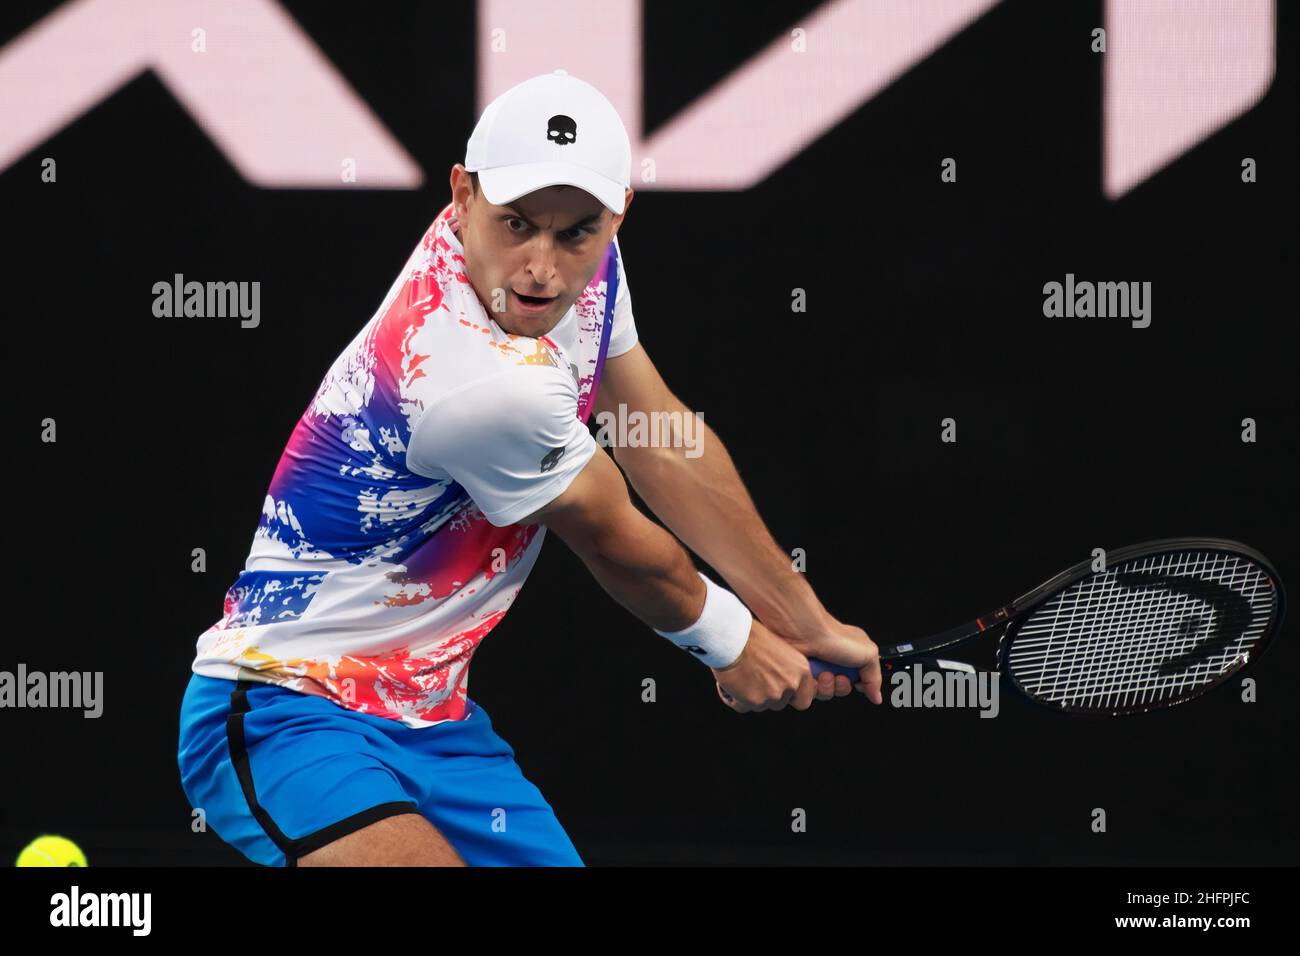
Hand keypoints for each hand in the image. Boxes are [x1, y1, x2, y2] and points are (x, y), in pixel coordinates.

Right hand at [710, 618, 826, 712]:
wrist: (733, 637)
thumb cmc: (752, 637)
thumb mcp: (779, 650)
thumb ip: (785, 671)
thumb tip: (782, 686)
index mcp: (801, 670)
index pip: (803, 700)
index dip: (790, 698)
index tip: (779, 692)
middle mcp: (791, 684)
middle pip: (780, 703)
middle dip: (766, 696)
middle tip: (753, 681)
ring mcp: (773, 695)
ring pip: (760, 706)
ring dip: (749, 696)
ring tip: (737, 677)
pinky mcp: (754, 701)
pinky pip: (741, 706)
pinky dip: (732, 698)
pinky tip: (725, 685)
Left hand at [763, 608, 882, 704]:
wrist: (806, 634)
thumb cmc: (834, 636)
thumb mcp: (868, 654)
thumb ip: (875, 677)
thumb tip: (876, 696)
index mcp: (853, 656)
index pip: (859, 681)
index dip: (859, 685)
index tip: (858, 683)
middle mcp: (835, 663)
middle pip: (841, 690)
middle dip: (841, 686)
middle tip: (839, 676)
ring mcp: (818, 669)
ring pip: (825, 694)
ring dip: (827, 687)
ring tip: (825, 673)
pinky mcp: (803, 675)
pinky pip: (809, 694)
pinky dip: (812, 687)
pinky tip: (813, 675)